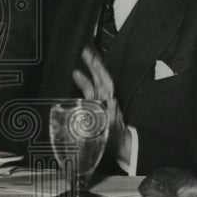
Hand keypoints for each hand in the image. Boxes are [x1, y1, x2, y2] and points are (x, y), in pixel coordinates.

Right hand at [72, 44, 131, 165]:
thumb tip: (111, 101)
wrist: (120, 149)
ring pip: (94, 81)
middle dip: (92, 62)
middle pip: (99, 76)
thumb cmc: (115, 141)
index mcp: (109, 102)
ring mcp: (100, 102)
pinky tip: (76, 73)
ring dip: (87, 69)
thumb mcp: (112, 130)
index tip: (90, 54)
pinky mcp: (96, 107)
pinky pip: (89, 90)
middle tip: (84, 47)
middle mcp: (106, 98)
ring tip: (79, 55)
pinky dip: (83, 81)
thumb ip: (111, 117)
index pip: (103, 79)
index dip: (97, 67)